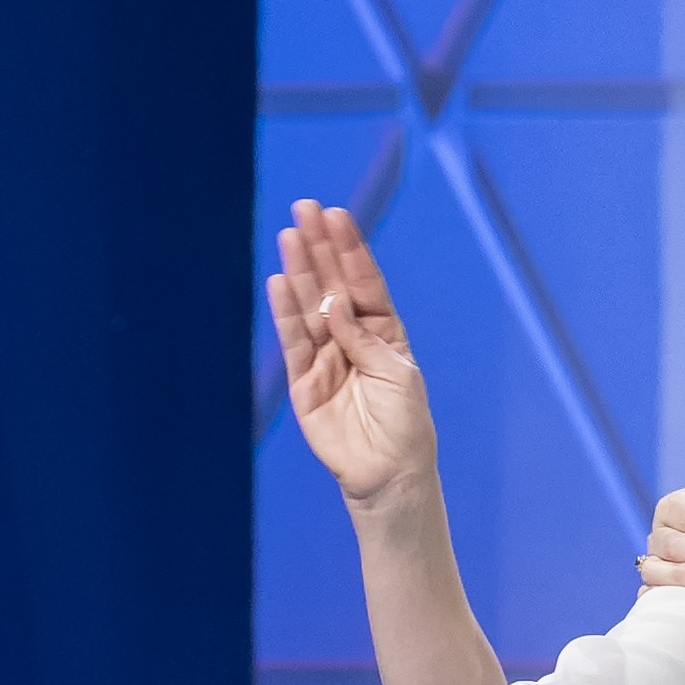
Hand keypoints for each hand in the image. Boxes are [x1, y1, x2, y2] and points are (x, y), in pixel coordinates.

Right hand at [266, 202, 437, 509]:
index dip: (350, 251)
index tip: (338, 216)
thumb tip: (333, 306)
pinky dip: (285, 312)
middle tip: (305, 209)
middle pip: (331, 286)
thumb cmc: (404, 426)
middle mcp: (351, 339)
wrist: (388, 476)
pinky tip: (280, 281)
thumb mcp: (397, 375)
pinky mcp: (303, 381)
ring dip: (299, 271)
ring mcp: (325, 358)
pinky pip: (292, 341)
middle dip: (320, 248)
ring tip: (290, 235)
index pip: (363, 284)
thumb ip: (364, 340)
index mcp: (384, 334)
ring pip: (308, 307)